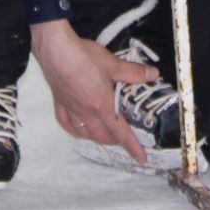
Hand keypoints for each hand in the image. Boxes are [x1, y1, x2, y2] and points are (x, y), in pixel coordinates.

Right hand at [29, 19, 155, 164]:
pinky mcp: (59, 104)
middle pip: (103, 136)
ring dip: (97, 137)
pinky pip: (67, 125)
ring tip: (104, 134)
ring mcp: (71, 110)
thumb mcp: (112, 64)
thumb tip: (153, 74)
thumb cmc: (84, 57)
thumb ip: (133, 72)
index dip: (132, 147)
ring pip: (85, 134)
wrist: (55, 51)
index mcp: (102, 106)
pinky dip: (75, 130)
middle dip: (115, 141)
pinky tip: (79, 128)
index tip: (141, 159)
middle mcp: (86, 113)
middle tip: (124, 137)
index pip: (121, 133)